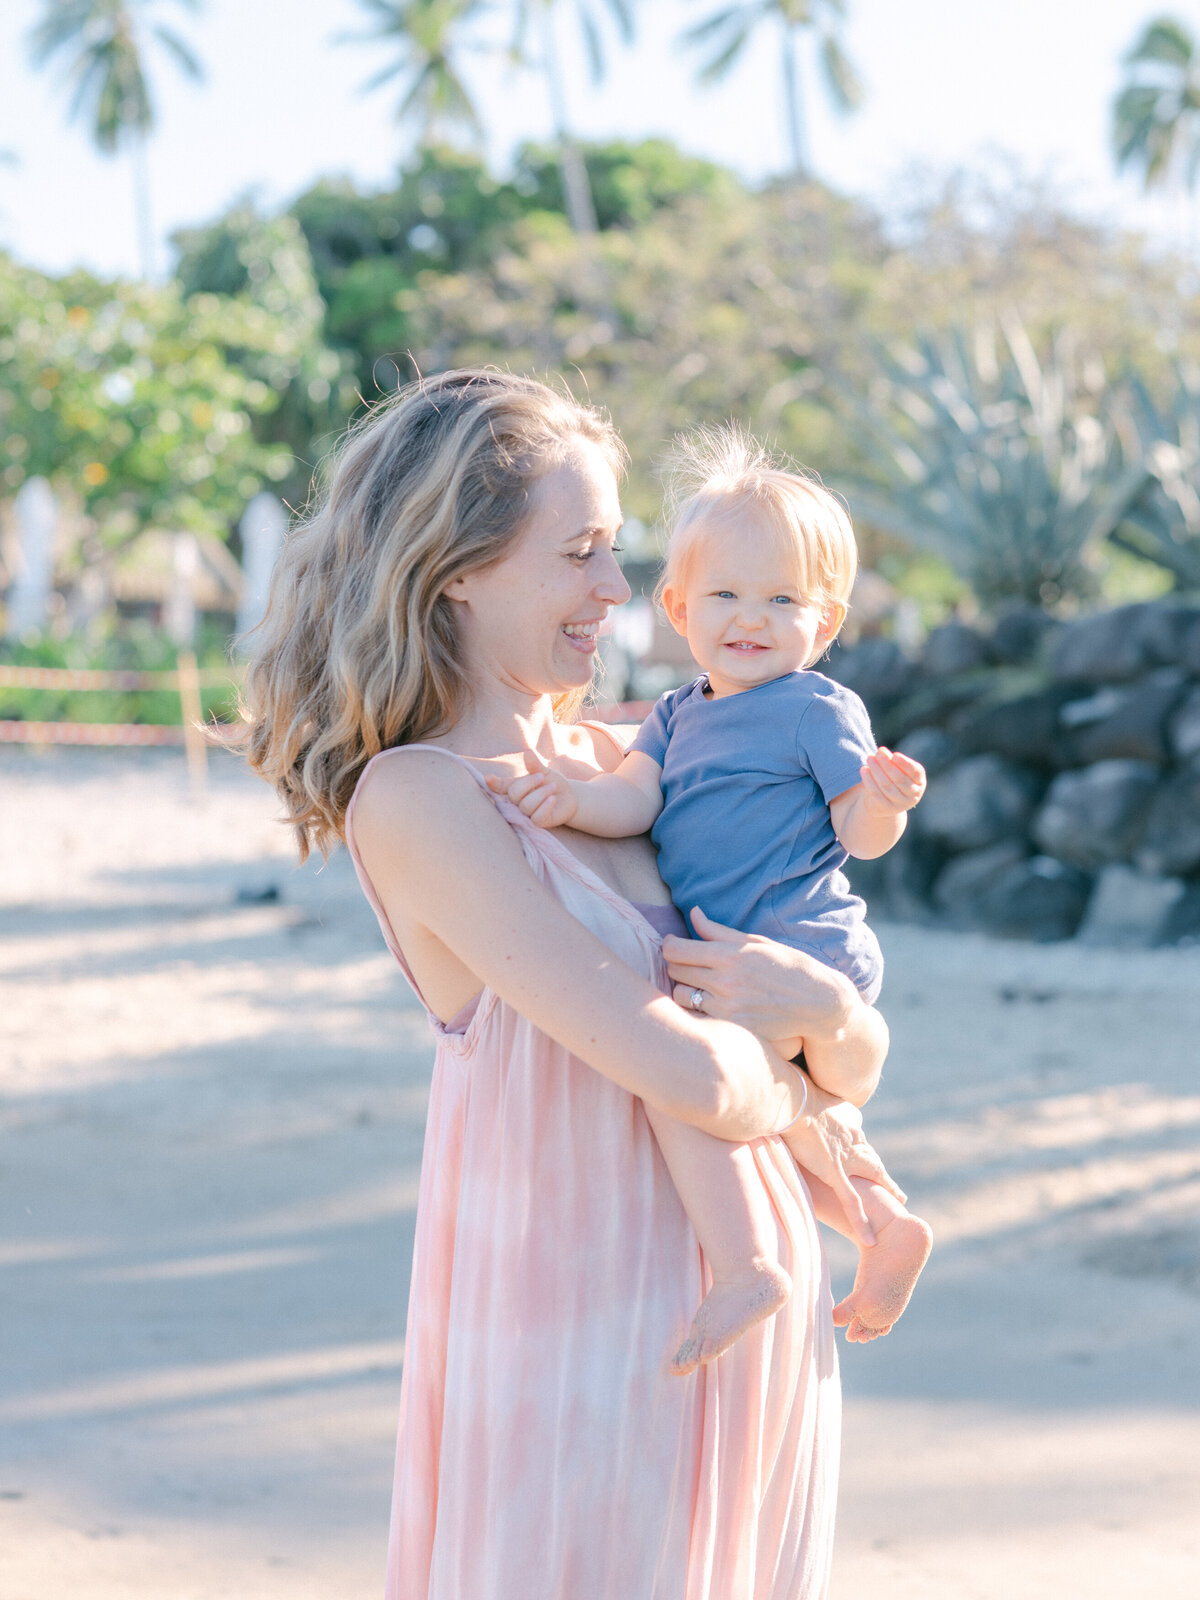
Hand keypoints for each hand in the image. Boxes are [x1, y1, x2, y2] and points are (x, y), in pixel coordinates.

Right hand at [485, 749, 578, 828]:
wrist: (569, 797)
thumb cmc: (551, 783)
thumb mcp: (544, 771)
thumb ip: (534, 764)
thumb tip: (527, 752)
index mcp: (515, 787)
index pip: (500, 786)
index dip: (493, 783)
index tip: (487, 777)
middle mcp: (517, 802)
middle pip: (514, 794)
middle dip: (529, 783)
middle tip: (542, 776)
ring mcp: (526, 814)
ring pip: (526, 806)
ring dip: (542, 793)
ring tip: (553, 787)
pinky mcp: (538, 823)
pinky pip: (536, 817)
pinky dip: (545, 806)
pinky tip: (553, 799)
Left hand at [662, 907, 855, 1044]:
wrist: (819, 1005)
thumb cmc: (789, 967)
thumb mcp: (757, 942)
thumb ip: (719, 931)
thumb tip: (692, 913)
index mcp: (730, 956)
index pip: (676, 949)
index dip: (669, 945)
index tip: (674, 945)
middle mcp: (724, 982)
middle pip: (674, 971)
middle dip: (677, 965)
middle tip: (689, 965)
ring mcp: (726, 1009)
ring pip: (680, 996)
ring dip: (684, 989)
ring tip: (698, 986)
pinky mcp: (731, 1029)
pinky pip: (697, 1017)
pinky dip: (697, 1010)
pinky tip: (710, 1005)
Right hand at [780, 1085, 904, 1246]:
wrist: (793, 1100)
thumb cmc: (791, 1092)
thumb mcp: (807, 1092)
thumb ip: (809, 1099)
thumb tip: (800, 1096)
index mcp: (844, 1121)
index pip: (858, 1139)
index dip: (864, 1150)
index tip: (866, 1156)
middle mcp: (852, 1139)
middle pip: (872, 1158)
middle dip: (883, 1173)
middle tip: (895, 1188)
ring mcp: (845, 1157)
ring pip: (872, 1175)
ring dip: (886, 1188)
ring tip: (899, 1201)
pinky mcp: (834, 1172)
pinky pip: (851, 1200)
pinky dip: (860, 1219)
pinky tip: (869, 1237)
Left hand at [859, 747, 925, 817]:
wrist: (884, 802)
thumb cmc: (893, 779)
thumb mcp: (897, 770)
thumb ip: (893, 761)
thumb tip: (883, 752)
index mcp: (919, 783)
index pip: (916, 772)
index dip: (905, 763)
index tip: (895, 755)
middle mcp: (913, 795)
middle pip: (900, 779)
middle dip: (887, 765)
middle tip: (878, 753)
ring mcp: (900, 804)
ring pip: (886, 786)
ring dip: (876, 770)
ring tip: (869, 758)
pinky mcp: (886, 808)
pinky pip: (876, 793)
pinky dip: (869, 780)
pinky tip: (864, 770)